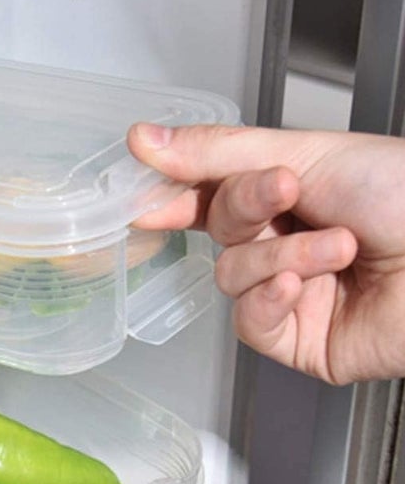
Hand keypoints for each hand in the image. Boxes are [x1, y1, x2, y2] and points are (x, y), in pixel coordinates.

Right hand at [127, 123, 404, 384]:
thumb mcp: (307, 152)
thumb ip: (218, 151)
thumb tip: (146, 140)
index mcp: (290, 194)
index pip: (214, 195)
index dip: (179, 196)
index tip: (148, 196)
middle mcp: (287, 244)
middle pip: (220, 232)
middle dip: (250, 210)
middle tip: (286, 191)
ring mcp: (292, 295)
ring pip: (233, 279)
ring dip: (280, 257)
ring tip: (337, 246)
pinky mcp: (300, 342)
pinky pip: (251, 324)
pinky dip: (271, 301)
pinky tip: (303, 285)